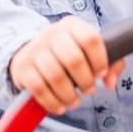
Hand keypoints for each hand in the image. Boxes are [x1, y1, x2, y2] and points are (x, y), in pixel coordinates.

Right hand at [9, 17, 125, 115]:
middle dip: (85, 81)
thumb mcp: (88, 51)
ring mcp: (35, 50)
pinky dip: (53, 102)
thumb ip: (110, 63)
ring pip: (56, 76)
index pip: (90, 39)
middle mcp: (52, 33)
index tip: (100, 73)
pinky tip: (60, 106)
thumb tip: (110, 82)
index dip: (100, 60)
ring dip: (70, 95)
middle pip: (73, 59)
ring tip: (75, 101)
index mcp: (72, 25)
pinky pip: (39, 88)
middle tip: (88, 90)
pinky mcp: (23, 67)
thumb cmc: (67, 54)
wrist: (30, 53)